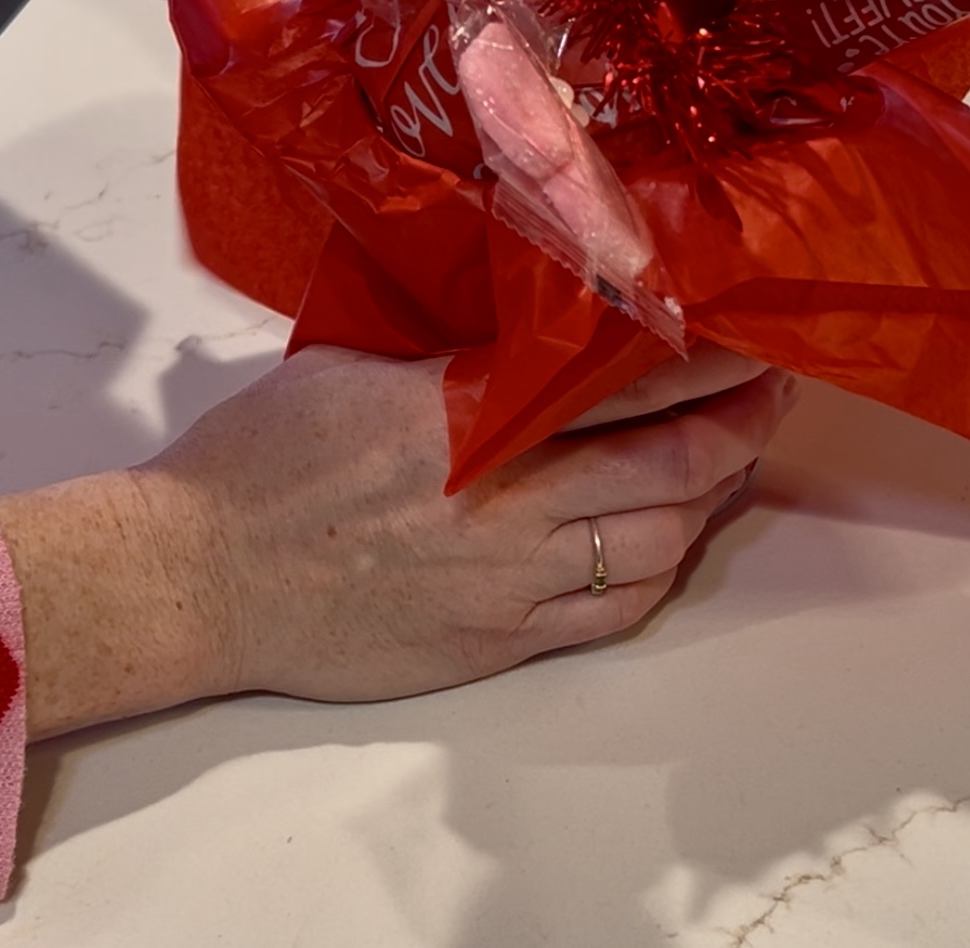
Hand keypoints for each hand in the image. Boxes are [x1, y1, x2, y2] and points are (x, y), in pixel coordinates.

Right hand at [0, 346, 795, 736]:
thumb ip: (459, 352)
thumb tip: (543, 327)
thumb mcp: (357, 364)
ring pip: (657, 540)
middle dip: (739, 422)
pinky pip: (611, 613)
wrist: (199, 577)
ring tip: (737, 457)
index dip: (700, 359)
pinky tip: (673, 540)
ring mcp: (504, 581)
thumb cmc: (262, 458)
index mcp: (460, 410)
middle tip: (770, 392)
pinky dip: (660, 570)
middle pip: (666, 461)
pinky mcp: (493, 643)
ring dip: (714, 494)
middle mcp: (501, 497)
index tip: (741, 335)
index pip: (620, 377)